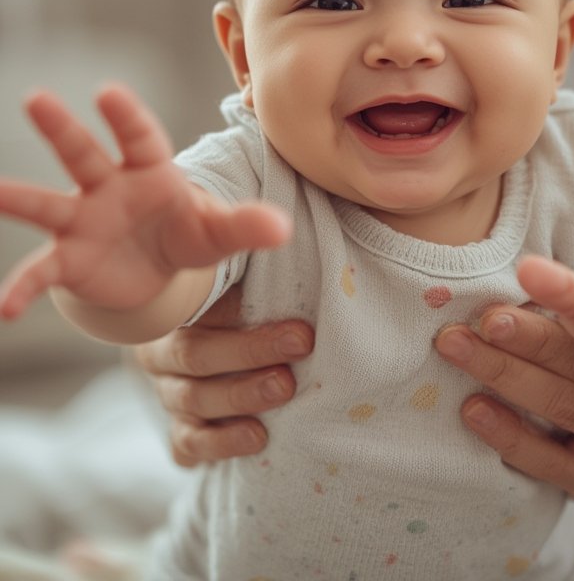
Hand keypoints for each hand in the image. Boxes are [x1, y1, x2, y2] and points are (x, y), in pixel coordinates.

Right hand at [0, 85, 290, 318]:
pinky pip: (42, 272)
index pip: (140, 137)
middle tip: (36, 98)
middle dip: (61, 127)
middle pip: (83, 153)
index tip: (108, 92)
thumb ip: (246, 226)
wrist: (160, 268)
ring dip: (17, 197)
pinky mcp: (69, 260)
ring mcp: (83, 221)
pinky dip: (22, 288)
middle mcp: (109, 187)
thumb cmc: (189, 233)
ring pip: (46, 204)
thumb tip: (283, 228)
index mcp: (151, 171)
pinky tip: (4, 309)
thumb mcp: (218, 233)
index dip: (126, 115)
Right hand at [135, 284, 313, 465]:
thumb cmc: (240, 311)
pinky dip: (221, 443)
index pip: (199, 309)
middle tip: (300, 345)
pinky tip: (255, 437)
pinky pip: (188, 445)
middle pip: (196, 354)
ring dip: (242, 394)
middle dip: (252, 350)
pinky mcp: (180, 436)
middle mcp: (162, 354)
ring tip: (284, 389)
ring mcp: (168, 397)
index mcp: (174, 312)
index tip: (293, 317)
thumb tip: (281, 239)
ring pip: (193, 399)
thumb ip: (251, 269)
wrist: (214, 355)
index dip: (241, 311)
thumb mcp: (240, 284)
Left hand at [435, 304, 573, 505]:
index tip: (497, 303)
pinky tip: (474, 412)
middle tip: (458, 328)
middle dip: (514, 341)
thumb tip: (515, 276)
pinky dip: (509, 434)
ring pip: (562, 407)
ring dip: (502, 376)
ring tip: (457, 354)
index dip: (549, 307)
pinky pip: (552, 462)